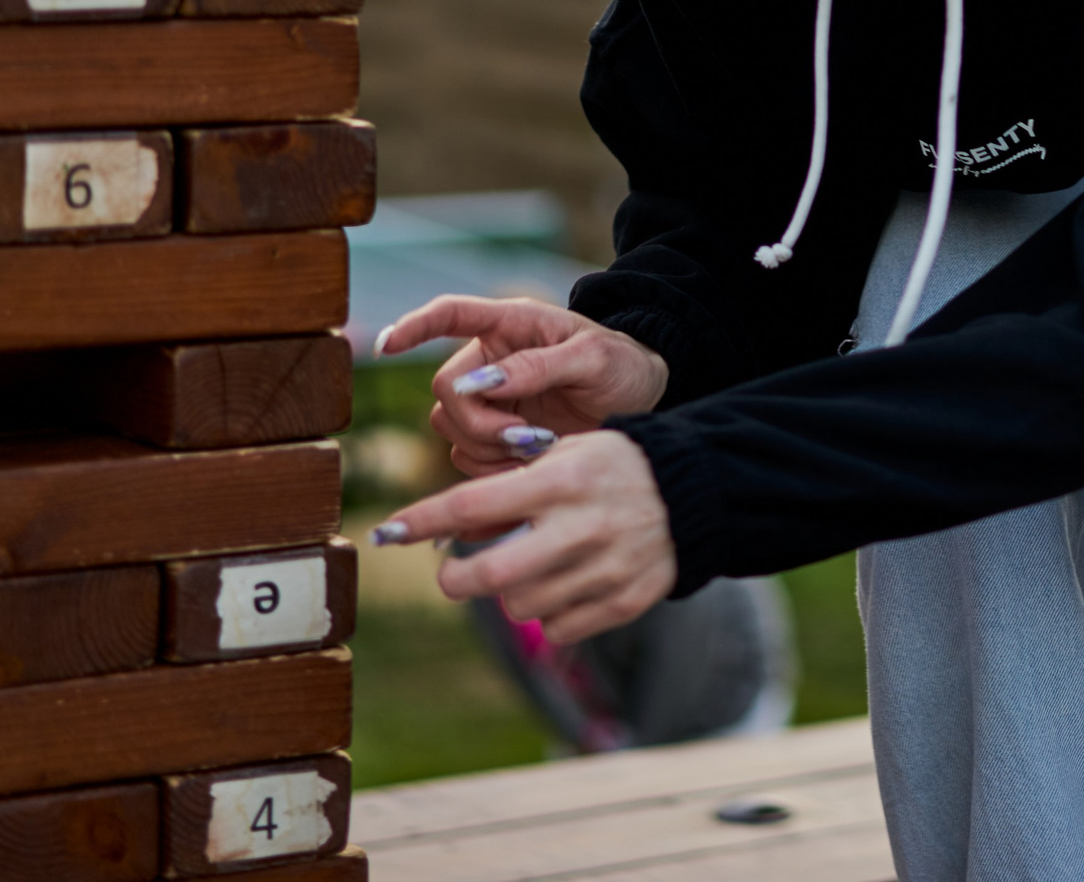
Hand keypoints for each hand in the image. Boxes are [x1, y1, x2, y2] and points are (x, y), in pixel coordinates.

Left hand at [371, 431, 676, 642]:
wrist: (696, 491)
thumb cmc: (614, 468)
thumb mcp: (566, 455)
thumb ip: (513, 488)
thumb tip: (451, 527)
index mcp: (561, 481)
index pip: (472, 505)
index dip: (421, 521)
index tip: (387, 533)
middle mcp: (581, 526)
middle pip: (491, 574)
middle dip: (457, 579)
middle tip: (452, 575)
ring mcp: (605, 568)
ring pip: (522, 606)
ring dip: (511, 592)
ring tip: (531, 567)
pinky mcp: (624, 602)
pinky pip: (558, 628)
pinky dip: (550, 614)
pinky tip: (566, 585)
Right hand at [376, 296, 668, 477]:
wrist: (640, 401)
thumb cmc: (621, 364)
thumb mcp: (593, 359)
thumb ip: (537, 366)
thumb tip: (477, 383)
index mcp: (511, 324)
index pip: (450, 314)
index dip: (414, 326)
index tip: (387, 347)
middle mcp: (489, 359)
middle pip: (446, 392)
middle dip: (482, 422)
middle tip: (531, 437)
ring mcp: (488, 399)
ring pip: (450, 429)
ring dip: (488, 448)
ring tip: (539, 448)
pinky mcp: (494, 435)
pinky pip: (465, 457)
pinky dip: (491, 469)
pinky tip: (528, 466)